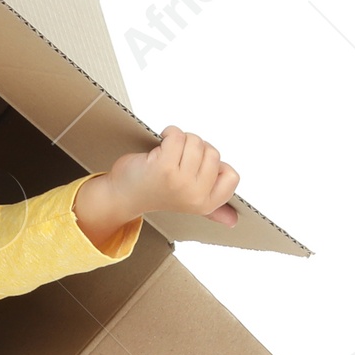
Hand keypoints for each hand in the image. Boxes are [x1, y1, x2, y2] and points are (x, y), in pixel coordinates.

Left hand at [74, 125, 239, 249]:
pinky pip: (178, 136)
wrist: (122, 196)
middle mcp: (196, 195)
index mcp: (206, 204)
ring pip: (196, 142)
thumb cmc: (155, 193)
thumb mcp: (187, 204)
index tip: (195, 170)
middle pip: (213, 152)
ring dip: (180, 140)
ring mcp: (181, 181)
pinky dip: (169, 133)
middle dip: (195, 149)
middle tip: (176, 161)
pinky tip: (160, 143)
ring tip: (166, 154)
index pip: (232, 176)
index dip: (215, 165)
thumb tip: (233, 221)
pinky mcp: (164, 167)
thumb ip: (212, 210)